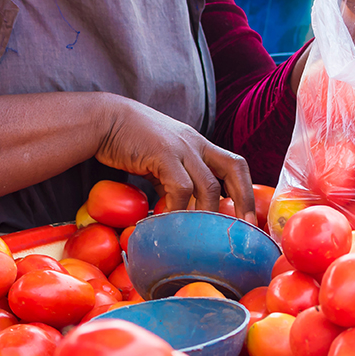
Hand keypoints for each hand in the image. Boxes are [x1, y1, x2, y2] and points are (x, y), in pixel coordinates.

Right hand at [96, 99, 256, 222]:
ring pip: (209, 185)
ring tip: (202, 235)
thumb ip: (177, 182)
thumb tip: (184, 213)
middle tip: (244, 229)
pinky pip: (181, 187)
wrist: (104, 120)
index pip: (235, 165)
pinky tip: (172, 222)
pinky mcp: (163, 153)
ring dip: (208, 213)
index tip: (250, 218)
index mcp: (200, 145)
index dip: (246, 191)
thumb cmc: (131, 142)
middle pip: (234, 170)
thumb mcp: (163, 160)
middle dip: (243, 201)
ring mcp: (182, 147)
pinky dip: (180, 209)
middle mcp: (196, 144)